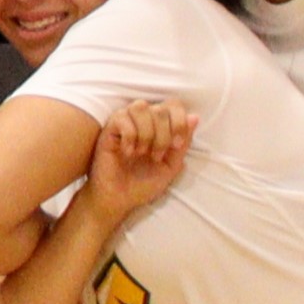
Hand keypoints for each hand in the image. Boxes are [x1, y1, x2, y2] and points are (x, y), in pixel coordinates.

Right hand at [84, 99, 196, 220]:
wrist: (119, 199)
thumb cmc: (143, 184)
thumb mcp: (171, 166)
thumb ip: (183, 143)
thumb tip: (194, 118)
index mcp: (160, 126)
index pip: (173, 105)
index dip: (179, 122)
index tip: (177, 146)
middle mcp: (143, 120)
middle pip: (160, 108)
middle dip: (163, 134)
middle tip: (156, 156)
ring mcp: (125, 122)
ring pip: (141, 107)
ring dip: (146, 133)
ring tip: (141, 152)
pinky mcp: (109, 129)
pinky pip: (122, 118)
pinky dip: (129, 137)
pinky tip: (127, 152)